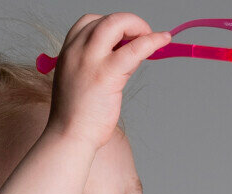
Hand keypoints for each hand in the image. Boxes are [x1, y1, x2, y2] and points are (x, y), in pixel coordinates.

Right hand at [46, 12, 171, 149]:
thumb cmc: (76, 117)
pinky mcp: (107, 74)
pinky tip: (163, 40)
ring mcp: (91, 60)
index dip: (111, 24)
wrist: (68, 137)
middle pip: (107, 19)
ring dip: (139, 26)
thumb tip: (127, 56)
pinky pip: (134, 49)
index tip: (124, 36)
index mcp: (68, 51)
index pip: (89, 22)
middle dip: (129, 22)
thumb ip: (97, 65)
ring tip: (152, 38)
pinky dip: (152, 41)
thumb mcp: (80, 82)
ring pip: (118, 24)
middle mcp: (77, 50)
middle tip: (144, 35)